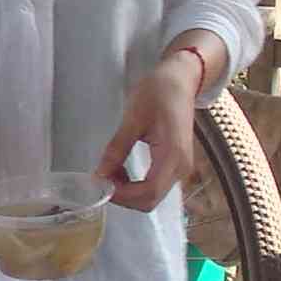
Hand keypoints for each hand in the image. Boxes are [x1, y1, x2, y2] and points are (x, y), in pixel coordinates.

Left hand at [101, 51, 202, 209]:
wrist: (179, 80)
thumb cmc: (158, 93)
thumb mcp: (133, 118)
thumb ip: (117, 149)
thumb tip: (100, 175)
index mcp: (173, 156)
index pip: (147, 193)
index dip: (121, 195)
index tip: (100, 184)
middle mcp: (181, 168)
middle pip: (150, 200)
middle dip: (123, 196)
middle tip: (101, 179)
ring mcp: (181, 168)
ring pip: (152, 196)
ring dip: (128, 191)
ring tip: (110, 171)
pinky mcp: (176, 165)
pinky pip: (155, 185)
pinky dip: (135, 185)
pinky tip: (121, 170)